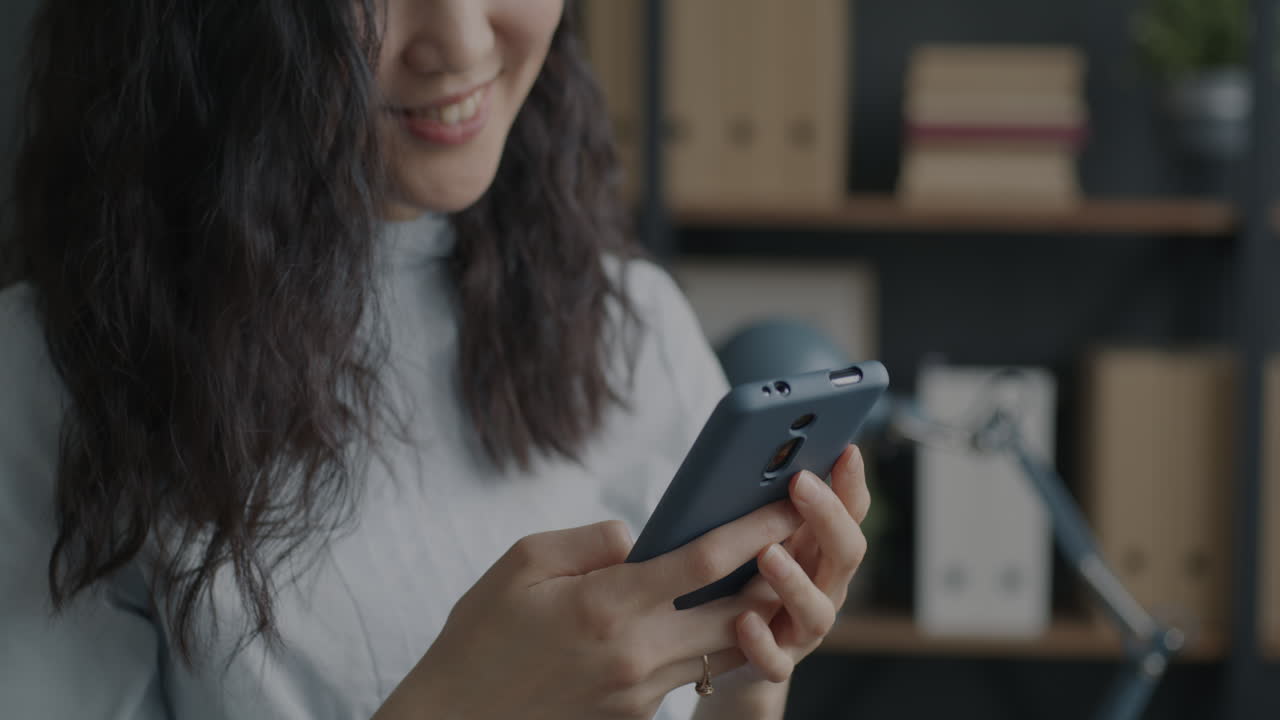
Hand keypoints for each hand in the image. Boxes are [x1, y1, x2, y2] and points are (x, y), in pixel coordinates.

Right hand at [372, 501, 802, 719]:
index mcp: (607, 605)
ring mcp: (640, 693)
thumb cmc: (481, 637)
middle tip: (795, 539)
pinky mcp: (636, 717)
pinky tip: (692, 618)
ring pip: (721, 648)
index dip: (756, 527)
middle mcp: (635, 654)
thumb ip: (593, 540)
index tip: (788, 502)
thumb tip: (641, 538)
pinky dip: (700, 643)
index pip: (706, 561)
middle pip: (736, 612)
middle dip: (775, 573)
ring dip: (747, 612)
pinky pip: (686, 673)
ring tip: (760, 573)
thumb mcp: (522, 563)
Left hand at [726, 445, 870, 688]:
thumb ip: (765, 502)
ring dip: (795, 580)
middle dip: (828, 517)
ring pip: (818, 611)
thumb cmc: (742, 579)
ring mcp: (802, 630)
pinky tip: (743, 621)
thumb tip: (759, 449)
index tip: (844, 448)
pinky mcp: (775, 664)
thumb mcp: (757, 534)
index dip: (852, 483)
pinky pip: (776, 661)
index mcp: (823, 551)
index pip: (852, 512)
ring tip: (768, 553)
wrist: (727, 652)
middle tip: (801, 484)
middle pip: (846, 554)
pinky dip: (762, 642)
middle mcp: (824, 589)